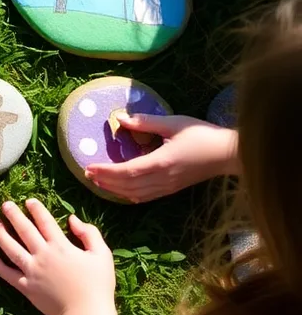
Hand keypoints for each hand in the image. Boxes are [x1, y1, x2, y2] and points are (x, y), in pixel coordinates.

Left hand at [0, 199, 114, 314]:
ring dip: (1, 236)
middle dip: (14, 216)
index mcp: (60, 246)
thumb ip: (89, 233)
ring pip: (11, 249)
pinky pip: (8, 275)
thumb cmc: (98, 284)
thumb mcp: (102, 254)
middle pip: (24, 231)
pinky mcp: (26, 288)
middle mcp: (42, 255)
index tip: (28, 201)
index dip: (36, 209)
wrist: (86, 313)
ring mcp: (32, 272)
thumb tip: (72, 219)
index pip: (45, 221)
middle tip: (5, 205)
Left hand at [85, 114, 237, 201]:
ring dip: (115, 189)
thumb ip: (145, 122)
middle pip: (127, 185)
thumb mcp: (173, 123)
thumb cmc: (202, 135)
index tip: (89, 167)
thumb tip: (121, 118)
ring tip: (99, 182)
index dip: (106, 171)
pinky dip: (130, 195)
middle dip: (105, 181)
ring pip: (135, 194)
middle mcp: (163, 179)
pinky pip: (147, 196)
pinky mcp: (173, 189)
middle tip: (87, 174)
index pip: (127, 171)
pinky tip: (123, 193)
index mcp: (162, 162)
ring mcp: (168, 187)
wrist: (228, 154)